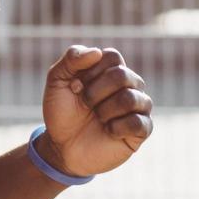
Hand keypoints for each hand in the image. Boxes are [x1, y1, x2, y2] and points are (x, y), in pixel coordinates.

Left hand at [40, 45, 153, 177]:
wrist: (62, 146)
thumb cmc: (62, 112)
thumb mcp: (57, 81)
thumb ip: (72, 58)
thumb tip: (97, 52)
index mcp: (112, 69)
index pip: (112, 57)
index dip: (90, 73)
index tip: (76, 86)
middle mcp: (130, 84)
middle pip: (122, 76)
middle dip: (95, 92)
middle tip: (85, 104)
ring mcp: (139, 106)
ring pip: (131, 98)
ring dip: (104, 111)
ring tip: (97, 118)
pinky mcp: (142, 129)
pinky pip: (138, 123)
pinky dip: (116, 128)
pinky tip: (108, 131)